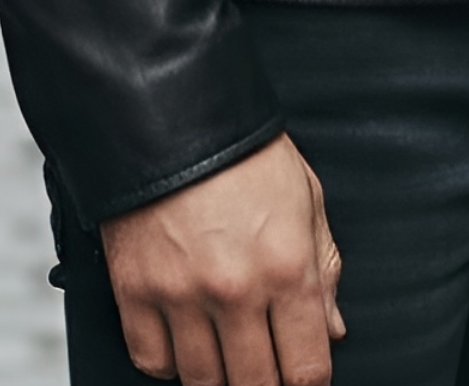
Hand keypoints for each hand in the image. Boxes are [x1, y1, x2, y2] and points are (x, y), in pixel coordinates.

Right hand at [101, 134, 344, 385]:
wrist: (168, 110)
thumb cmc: (241, 149)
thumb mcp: (305, 196)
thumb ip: (324, 269)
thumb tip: (333, 330)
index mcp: (287, 266)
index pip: (307, 371)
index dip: (308, 384)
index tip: (302, 377)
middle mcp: (235, 290)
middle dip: (265, 384)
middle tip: (263, 366)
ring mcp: (181, 295)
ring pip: (203, 384)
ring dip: (218, 376)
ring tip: (225, 351)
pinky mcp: (135, 291)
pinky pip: (152, 362)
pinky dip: (169, 361)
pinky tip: (184, 336)